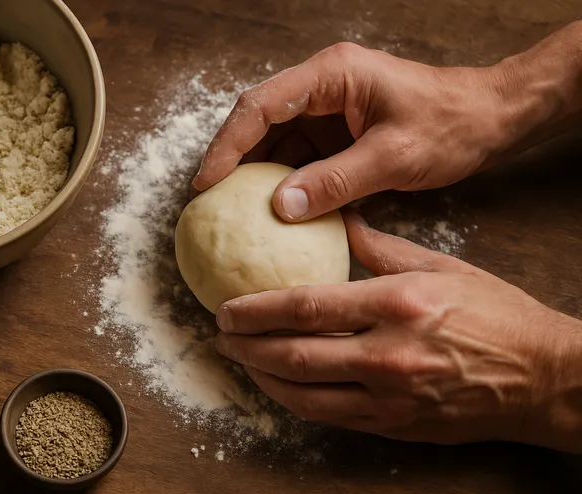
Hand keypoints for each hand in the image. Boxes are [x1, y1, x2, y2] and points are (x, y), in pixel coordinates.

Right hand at [193, 25, 581, 221]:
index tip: (207, 184)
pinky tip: (270, 214)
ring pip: (273, 141)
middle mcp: (321, 87)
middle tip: (208, 204)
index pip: (260, 105)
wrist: (489, 118)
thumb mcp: (395, 156)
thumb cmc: (450, 125)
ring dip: (254, 176)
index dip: (227, 144)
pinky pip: (296, 157)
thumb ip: (337, 180)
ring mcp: (326, 110)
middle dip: (231, 161)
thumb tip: (282, 208)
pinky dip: (282, 184)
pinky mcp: (334, 133)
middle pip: (258, 121)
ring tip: (230, 215)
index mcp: (331, 76)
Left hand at [214, 211, 581, 451]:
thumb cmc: (496, 315)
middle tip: (220, 335)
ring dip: (261, 378)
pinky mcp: (394, 425)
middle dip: (246, 346)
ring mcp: (391, 398)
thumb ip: (377, 248)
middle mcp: (390, 355)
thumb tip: (335, 219)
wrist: (543, 377)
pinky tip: (276, 385)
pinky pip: (328, 417)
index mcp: (399, 305)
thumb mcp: (439, 266)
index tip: (226, 307)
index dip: (256, 309)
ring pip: (303, 395)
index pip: (307, 306)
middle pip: (294, 355)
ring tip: (237, 359)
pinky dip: (294, 401)